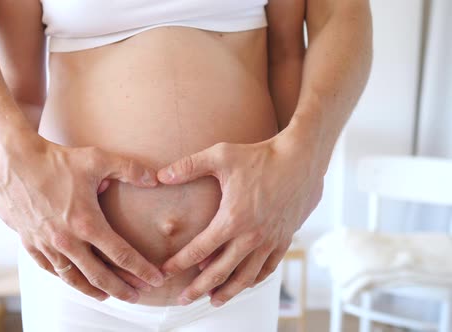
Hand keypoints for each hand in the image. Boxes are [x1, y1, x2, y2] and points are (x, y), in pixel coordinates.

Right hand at [0, 137, 164, 302]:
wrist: (13, 161)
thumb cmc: (57, 160)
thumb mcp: (97, 159)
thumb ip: (129, 169)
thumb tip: (155, 178)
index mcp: (87, 224)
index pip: (122, 255)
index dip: (142, 270)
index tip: (156, 280)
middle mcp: (68, 240)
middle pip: (100, 275)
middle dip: (122, 289)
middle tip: (137, 297)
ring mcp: (47, 244)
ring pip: (74, 278)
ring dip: (93, 290)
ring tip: (108, 296)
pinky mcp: (30, 242)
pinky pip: (50, 269)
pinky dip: (66, 278)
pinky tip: (74, 280)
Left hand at [157, 133, 324, 306]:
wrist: (301, 159)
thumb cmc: (260, 156)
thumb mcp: (220, 156)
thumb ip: (187, 167)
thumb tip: (159, 176)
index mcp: (232, 219)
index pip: (199, 249)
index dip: (179, 263)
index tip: (165, 272)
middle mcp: (251, 236)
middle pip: (220, 272)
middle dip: (199, 288)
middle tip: (183, 300)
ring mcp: (270, 240)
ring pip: (246, 277)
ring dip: (228, 291)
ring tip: (214, 300)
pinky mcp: (285, 239)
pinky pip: (268, 268)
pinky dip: (254, 280)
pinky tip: (245, 284)